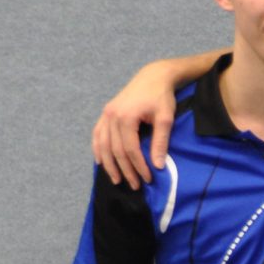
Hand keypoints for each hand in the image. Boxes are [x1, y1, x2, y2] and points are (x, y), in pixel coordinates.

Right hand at [93, 67, 182, 189]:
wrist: (153, 77)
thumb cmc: (162, 97)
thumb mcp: (165, 118)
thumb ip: (160, 142)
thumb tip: (157, 165)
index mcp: (125, 117)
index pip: (130, 149)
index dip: (138, 166)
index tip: (148, 179)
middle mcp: (111, 116)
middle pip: (115, 150)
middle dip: (125, 169)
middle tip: (135, 185)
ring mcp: (106, 114)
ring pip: (103, 144)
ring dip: (109, 164)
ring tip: (116, 180)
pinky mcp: (106, 113)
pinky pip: (97, 134)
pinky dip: (97, 149)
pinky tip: (100, 162)